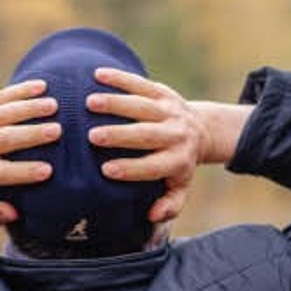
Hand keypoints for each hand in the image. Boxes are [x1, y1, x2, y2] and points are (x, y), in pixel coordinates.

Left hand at [0, 80, 59, 225]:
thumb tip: (13, 214)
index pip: (3, 172)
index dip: (24, 172)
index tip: (48, 170)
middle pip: (4, 138)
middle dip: (31, 135)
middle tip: (57, 131)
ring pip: (4, 113)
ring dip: (29, 108)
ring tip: (54, 105)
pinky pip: (2, 95)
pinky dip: (22, 89)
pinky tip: (43, 85)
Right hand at [86, 67, 206, 223]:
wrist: (202, 130)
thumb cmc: (180, 165)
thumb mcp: (180, 188)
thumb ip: (169, 205)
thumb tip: (152, 215)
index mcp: (178, 160)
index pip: (154, 166)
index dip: (132, 168)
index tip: (106, 170)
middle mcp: (175, 134)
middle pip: (147, 134)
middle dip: (120, 135)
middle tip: (92, 136)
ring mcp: (169, 111)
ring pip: (142, 105)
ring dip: (115, 103)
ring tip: (89, 103)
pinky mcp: (163, 92)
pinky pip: (141, 83)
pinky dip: (120, 78)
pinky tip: (97, 75)